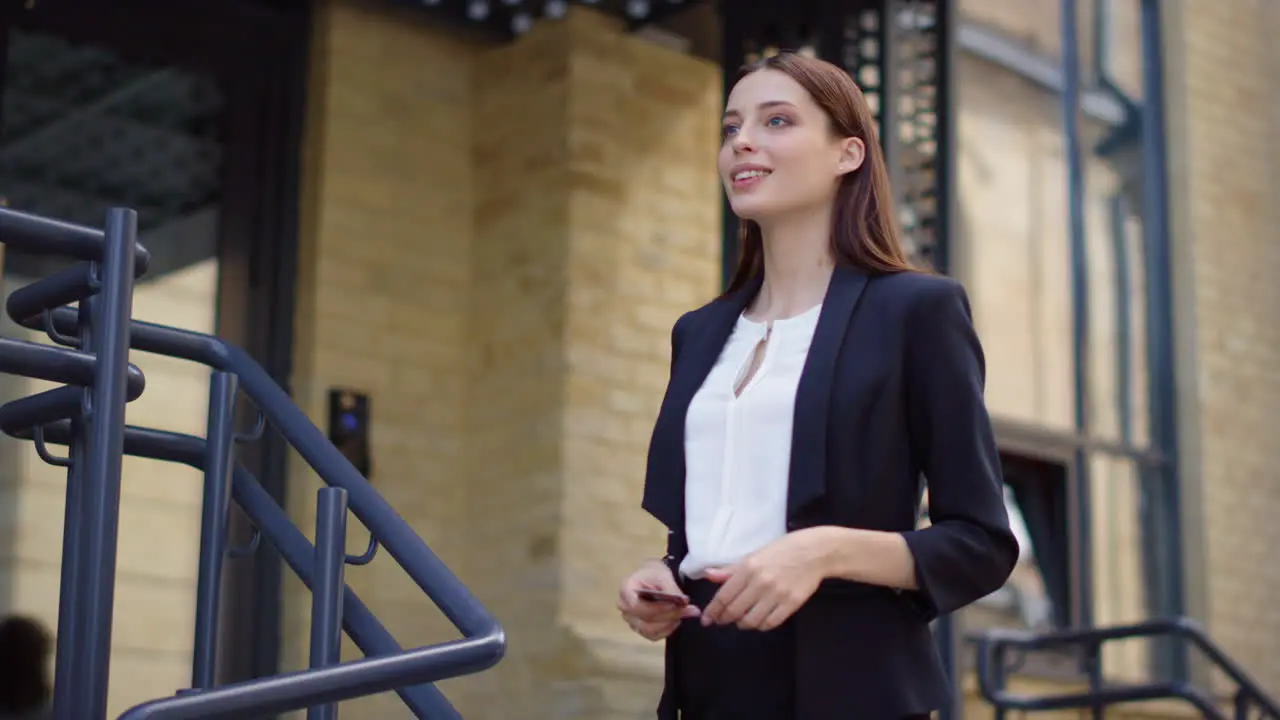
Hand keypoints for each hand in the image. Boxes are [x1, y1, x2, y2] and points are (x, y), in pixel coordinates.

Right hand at [618, 559, 700, 640]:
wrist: (652, 579)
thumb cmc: (654, 574)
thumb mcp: (663, 575)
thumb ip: (671, 589)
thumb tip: (683, 602)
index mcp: (625, 590)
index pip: (636, 606)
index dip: (656, 608)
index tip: (674, 604)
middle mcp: (624, 607)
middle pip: (645, 620)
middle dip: (669, 616)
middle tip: (690, 610)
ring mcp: (630, 620)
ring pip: (649, 630)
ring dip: (669, 624)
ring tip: (684, 613)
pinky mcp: (639, 629)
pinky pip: (653, 636)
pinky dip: (667, 630)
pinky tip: (676, 620)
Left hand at [701, 528, 831, 630]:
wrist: (816, 552)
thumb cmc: (783, 550)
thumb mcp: (754, 554)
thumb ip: (731, 569)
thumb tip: (708, 575)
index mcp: (749, 568)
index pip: (724, 596)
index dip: (713, 611)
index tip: (706, 619)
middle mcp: (761, 582)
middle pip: (735, 611)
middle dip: (724, 619)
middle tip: (721, 621)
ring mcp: (777, 595)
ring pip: (751, 621)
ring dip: (742, 624)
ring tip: (741, 621)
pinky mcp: (792, 604)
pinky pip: (770, 623)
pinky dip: (761, 626)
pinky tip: (758, 622)